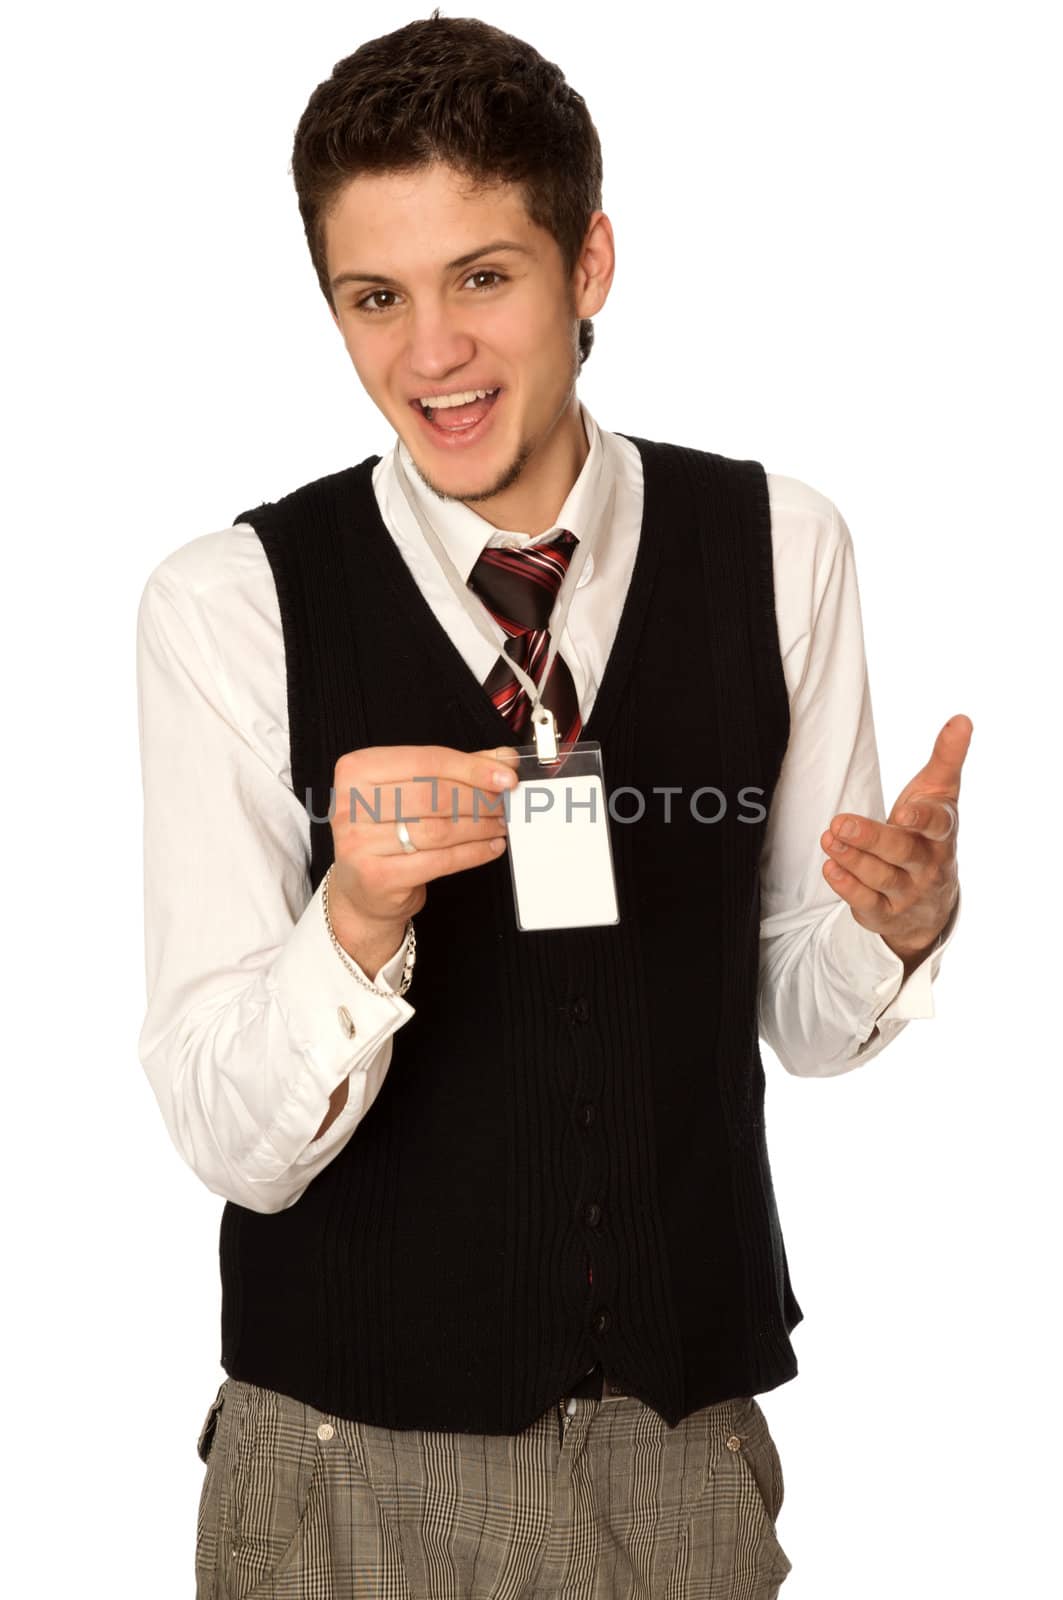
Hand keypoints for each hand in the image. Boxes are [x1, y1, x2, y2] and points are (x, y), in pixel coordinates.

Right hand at [328, 743, 518, 944]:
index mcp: (356, 770)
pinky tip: (490, 847)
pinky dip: (472, 853)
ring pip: (437, 829)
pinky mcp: (377, 876)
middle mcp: (350, 804)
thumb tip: (503, 759)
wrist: (361, 889)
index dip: (472, 768)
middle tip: (504, 804)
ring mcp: (359, 842)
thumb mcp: (413, 791)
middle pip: (432, 795)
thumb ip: (456, 770)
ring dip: (479, 827)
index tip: (506, 776)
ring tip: (499, 825)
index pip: (425, 761)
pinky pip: (438, 861)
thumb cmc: (387, 832)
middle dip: (478, 799)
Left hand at [819, 714, 971, 970]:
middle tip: (840, 822)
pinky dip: (847, 886)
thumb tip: (962, 718)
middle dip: (871, 838)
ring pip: (880, 877)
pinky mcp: (884, 911)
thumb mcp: (940, 796)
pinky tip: (830, 866)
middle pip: (902, 851)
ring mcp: (907, 891)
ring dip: (852, 859)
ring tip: (828, 838)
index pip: (938, 826)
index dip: (922, 819)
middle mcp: (927, 865)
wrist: (932, 901)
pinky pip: (866, 902)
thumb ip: (946, 759)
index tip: (903, 811)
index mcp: (942, 835)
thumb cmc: (930, 835)